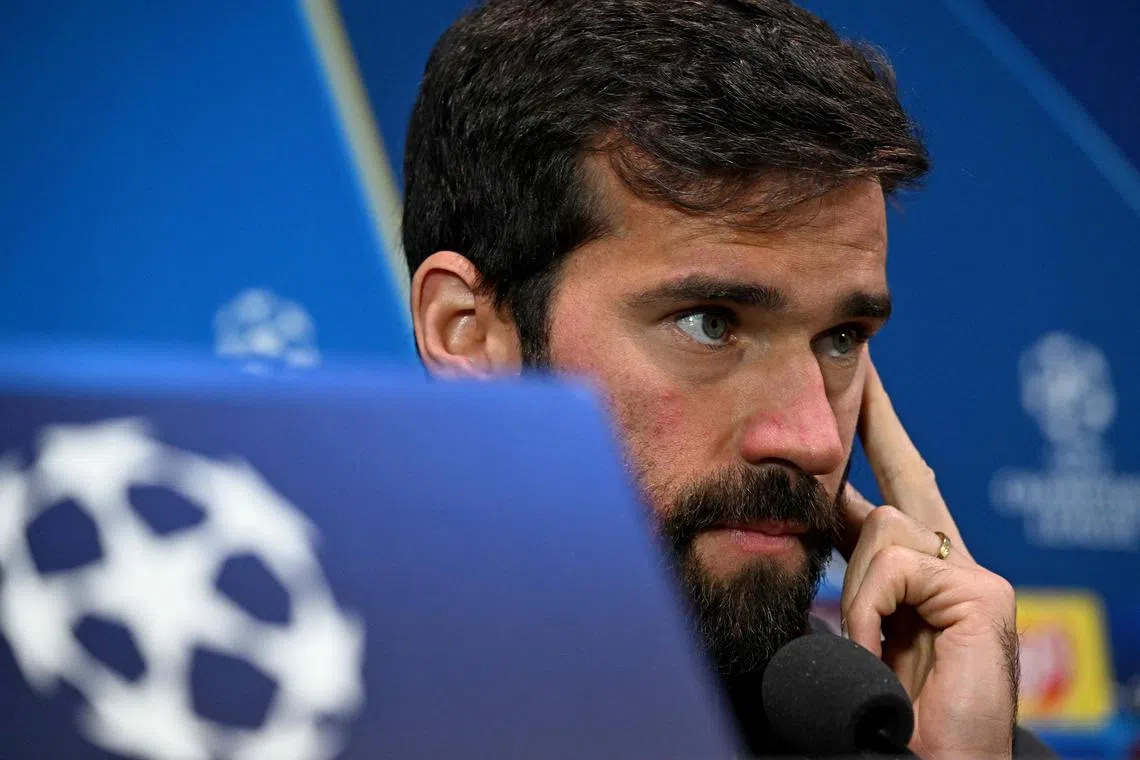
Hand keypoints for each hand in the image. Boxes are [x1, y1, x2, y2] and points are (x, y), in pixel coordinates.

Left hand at [837, 359, 1018, 758]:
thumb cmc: (882, 715)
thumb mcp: (854, 635)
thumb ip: (847, 585)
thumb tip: (802, 531)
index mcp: (916, 582)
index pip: (884, 502)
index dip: (865, 451)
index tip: (851, 402)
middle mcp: (951, 570)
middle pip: (908, 480)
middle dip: (880, 422)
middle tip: (862, 370)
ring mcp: (972, 578)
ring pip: (882, 530)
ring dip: (857, 590)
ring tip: (868, 645)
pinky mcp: (984, 592)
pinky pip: (895, 566)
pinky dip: (872, 606)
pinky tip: (881, 645)